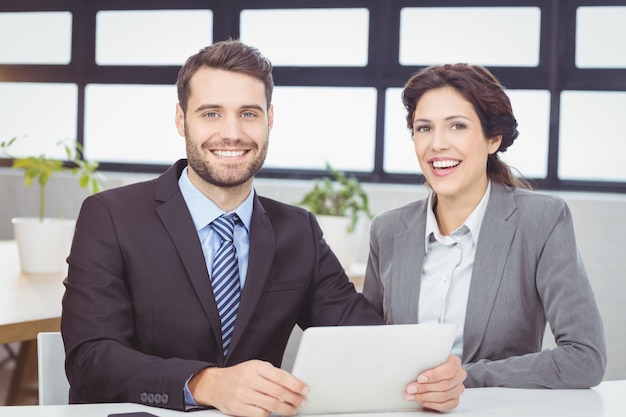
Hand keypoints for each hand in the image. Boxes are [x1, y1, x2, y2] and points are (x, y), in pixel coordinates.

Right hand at [188, 359, 308, 416]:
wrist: (215, 384)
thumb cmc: (239, 375)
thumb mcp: (255, 367)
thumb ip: (272, 374)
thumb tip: (294, 384)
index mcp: (256, 367)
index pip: (281, 376)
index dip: (296, 384)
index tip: (305, 389)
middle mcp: (249, 380)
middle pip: (278, 392)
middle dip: (294, 398)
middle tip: (302, 401)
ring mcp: (243, 395)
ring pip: (271, 405)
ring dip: (286, 409)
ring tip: (293, 409)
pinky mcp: (239, 409)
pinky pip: (260, 414)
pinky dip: (270, 415)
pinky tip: (275, 413)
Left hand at [404, 354, 465, 411]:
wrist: (439, 370)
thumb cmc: (433, 363)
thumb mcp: (430, 358)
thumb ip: (425, 362)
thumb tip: (410, 369)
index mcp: (454, 362)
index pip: (448, 370)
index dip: (434, 376)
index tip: (420, 378)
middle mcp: (459, 375)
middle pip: (444, 385)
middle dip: (425, 388)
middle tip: (411, 388)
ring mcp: (458, 388)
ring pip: (444, 396)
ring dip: (426, 397)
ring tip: (414, 395)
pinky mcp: (455, 399)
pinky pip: (446, 405)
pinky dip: (432, 404)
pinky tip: (423, 401)